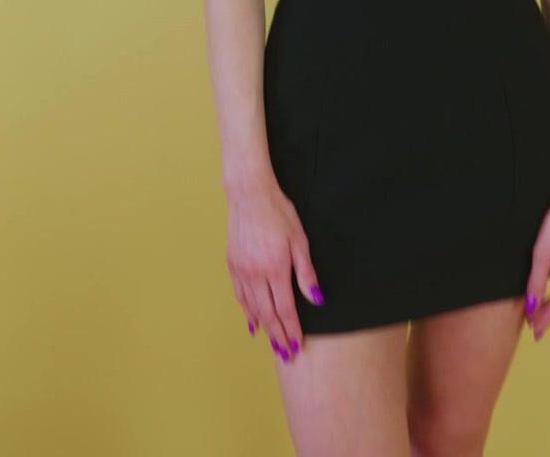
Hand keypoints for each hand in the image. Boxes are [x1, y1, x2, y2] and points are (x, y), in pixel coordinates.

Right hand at [227, 179, 322, 363]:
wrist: (249, 194)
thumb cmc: (279, 213)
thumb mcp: (300, 241)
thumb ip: (307, 273)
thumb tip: (317, 300)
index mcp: (275, 270)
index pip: (285, 310)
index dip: (292, 330)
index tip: (297, 346)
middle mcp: (255, 274)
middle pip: (268, 314)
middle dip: (278, 336)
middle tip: (286, 354)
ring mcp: (241, 270)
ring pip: (252, 308)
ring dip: (263, 328)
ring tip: (272, 343)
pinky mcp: (232, 264)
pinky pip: (240, 295)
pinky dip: (247, 311)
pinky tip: (252, 320)